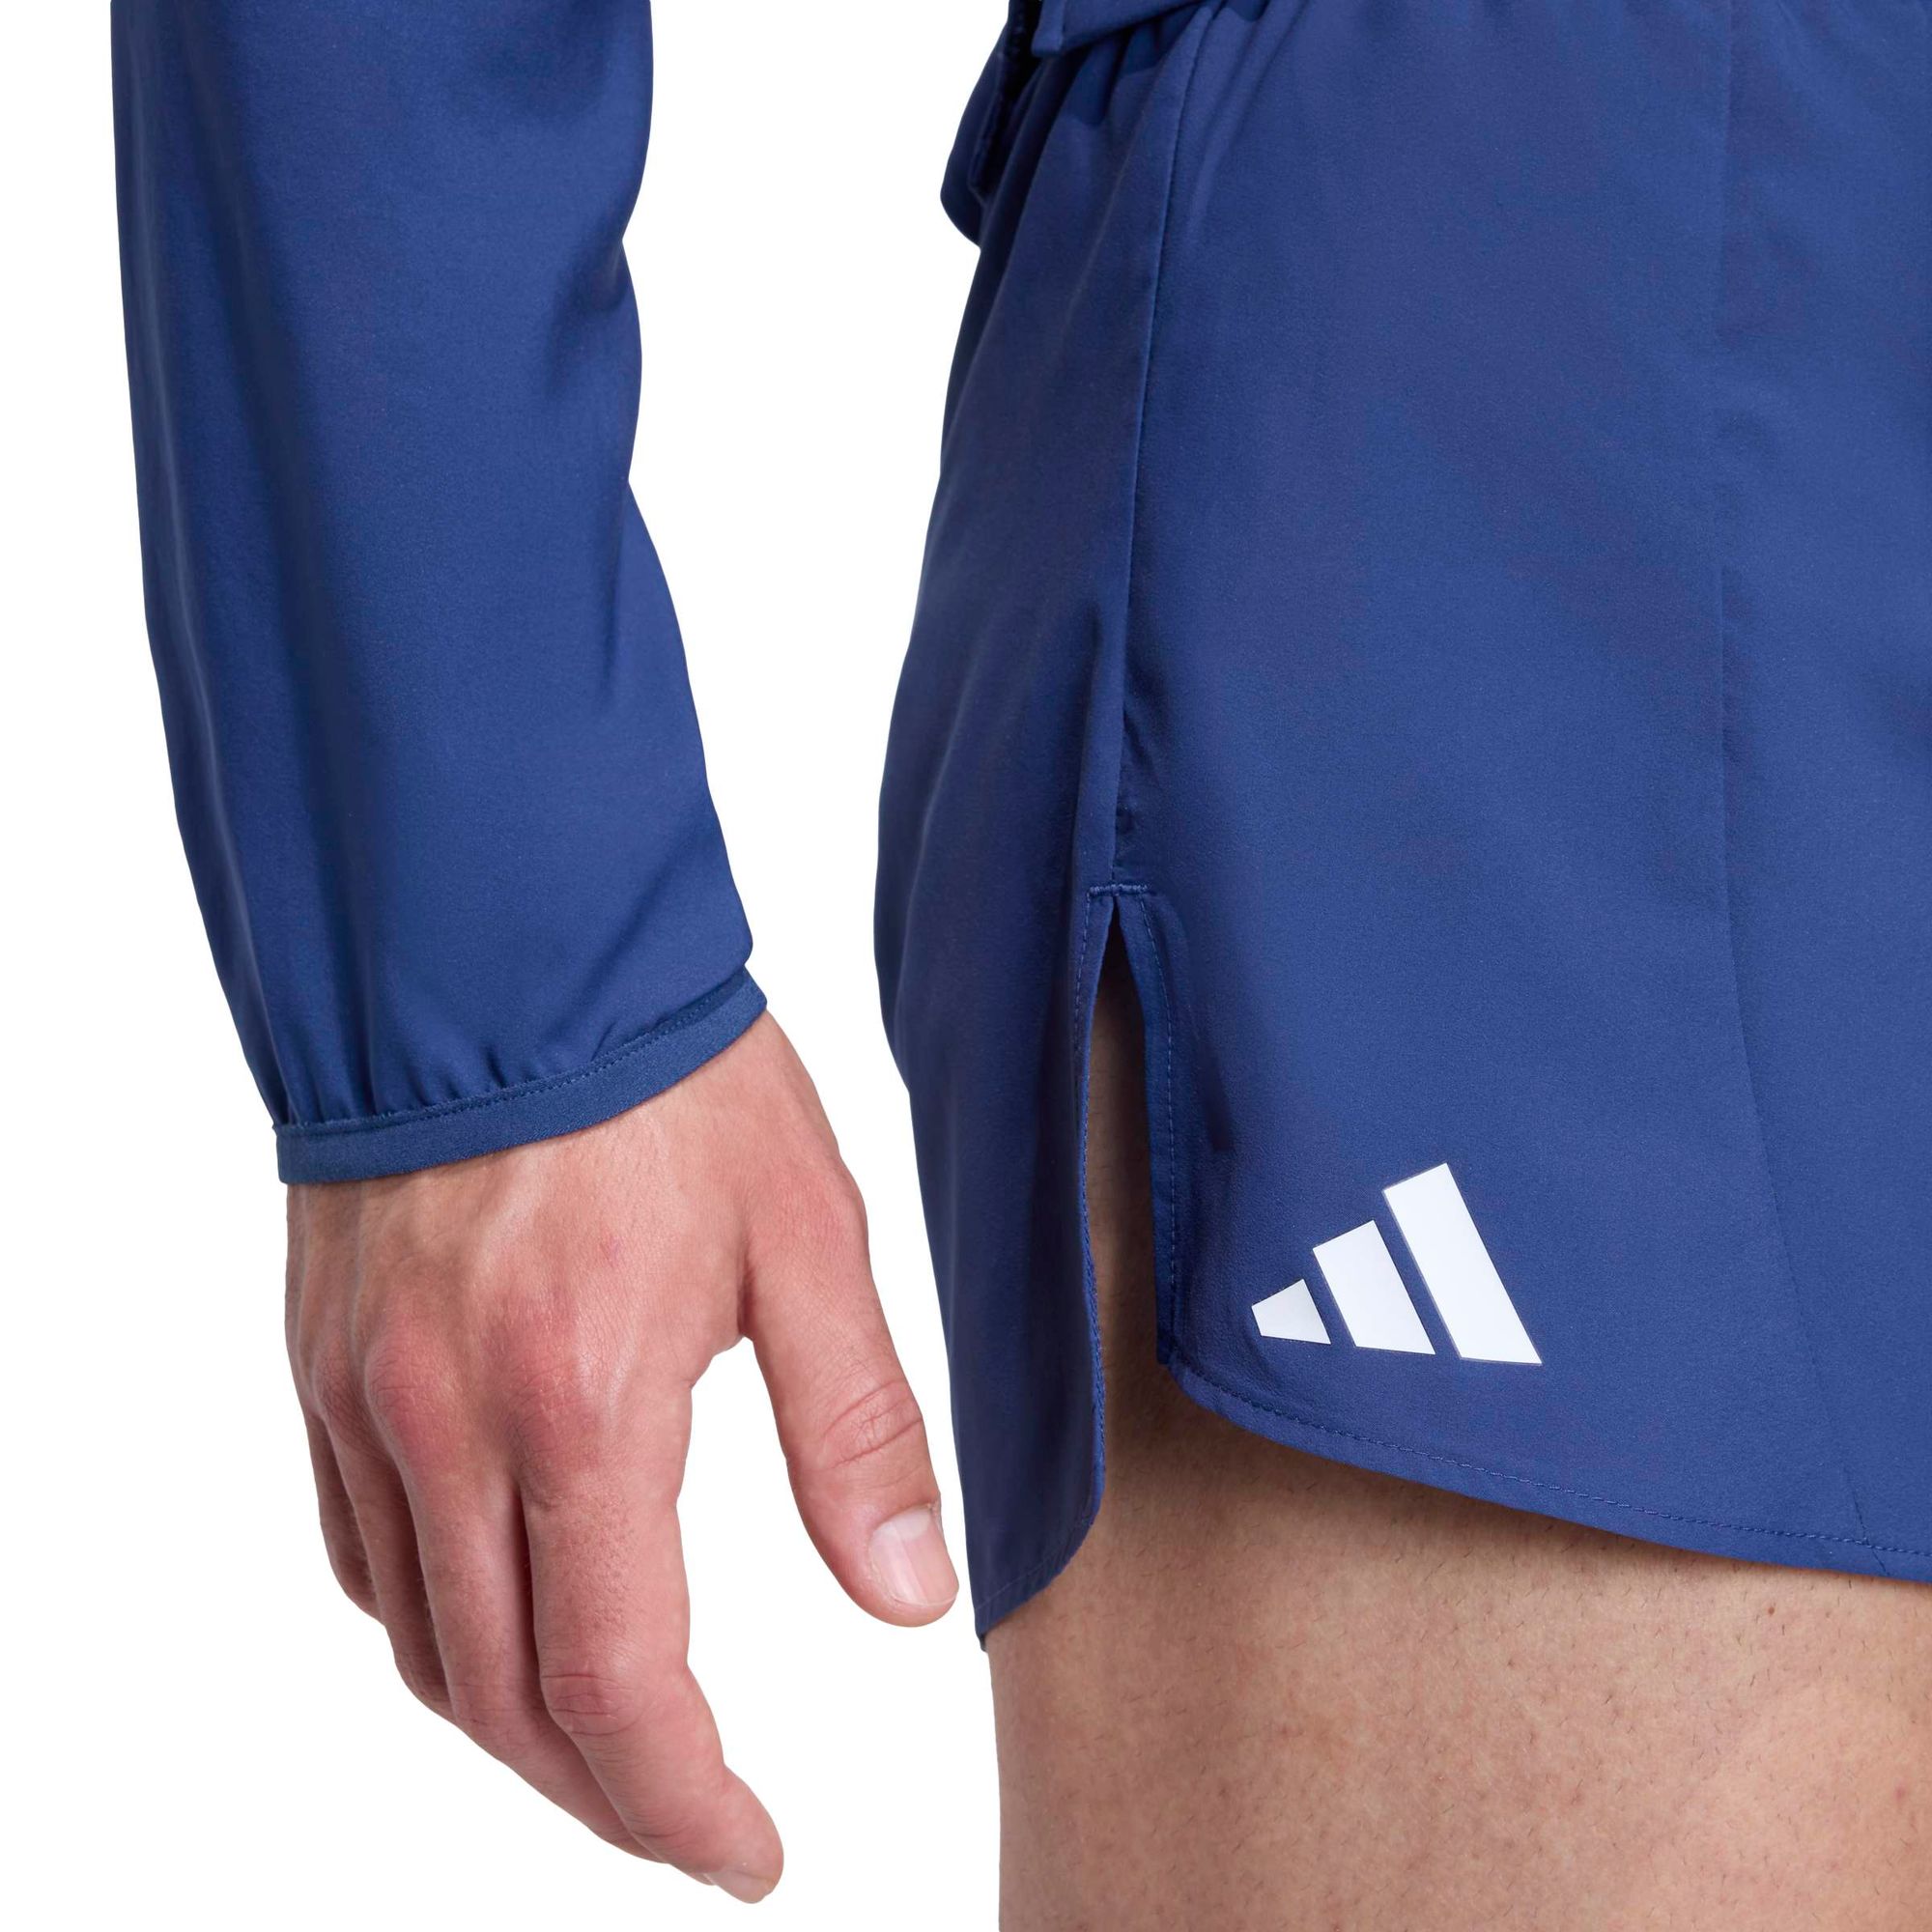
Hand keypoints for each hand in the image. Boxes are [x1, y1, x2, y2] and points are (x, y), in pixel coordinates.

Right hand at [284, 1014, 957, 1901]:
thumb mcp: (808, 1237)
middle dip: (604, 1794)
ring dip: (514, 1728)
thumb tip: (914, 1598)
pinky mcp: (327, 1362)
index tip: (748, 1855)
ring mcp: (366, 1398)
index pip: (613, 1686)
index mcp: (580, 1403)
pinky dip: (430, 1626)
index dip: (684, 1804)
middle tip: (693, 1821)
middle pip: (502, 1699)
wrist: (505, 941)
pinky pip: (359, 1551)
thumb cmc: (667, 1074)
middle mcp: (445, 1425)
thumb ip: (861, 1428)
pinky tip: (496, 1616)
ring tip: (610, 1746)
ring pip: (417, 1644)